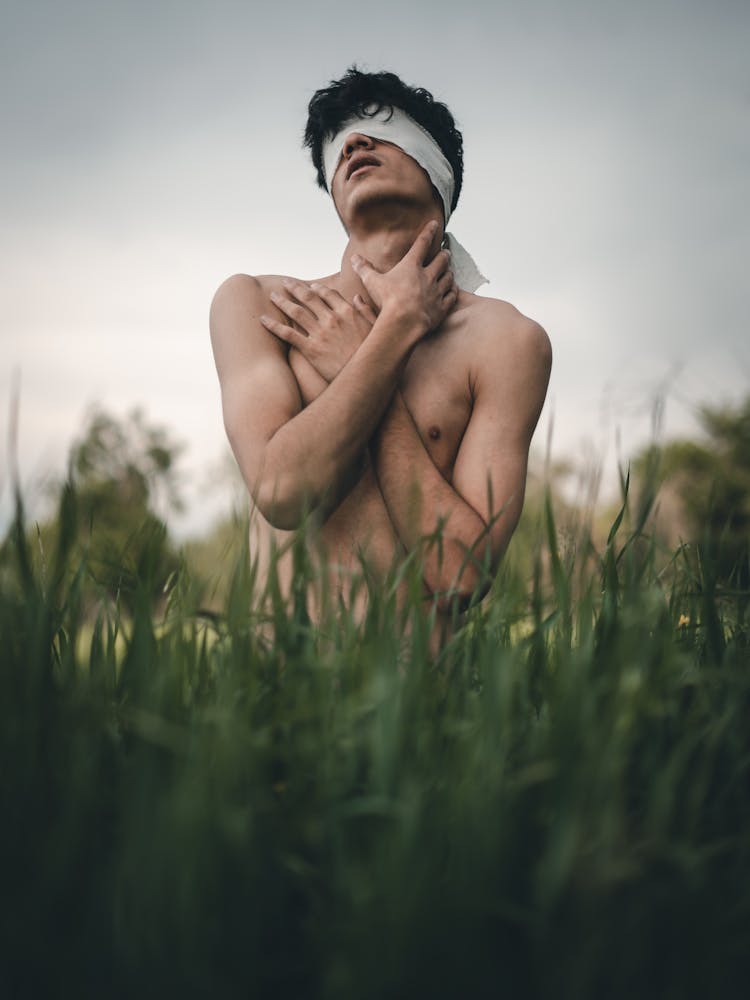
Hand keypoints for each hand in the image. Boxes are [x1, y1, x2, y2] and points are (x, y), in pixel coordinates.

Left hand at [260, 279, 376, 382]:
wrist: (367, 376)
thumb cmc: (374, 354)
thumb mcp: (377, 328)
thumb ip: (366, 310)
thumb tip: (357, 298)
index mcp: (348, 312)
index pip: (328, 294)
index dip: (317, 289)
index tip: (310, 286)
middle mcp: (332, 319)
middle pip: (309, 298)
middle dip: (295, 288)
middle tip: (285, 283)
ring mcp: (320, 333)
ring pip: (296, 312)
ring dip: (282, 302)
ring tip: (273, 296)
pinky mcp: (311, 350)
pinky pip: (288, 334)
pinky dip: (274, 326)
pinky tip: (263, 320)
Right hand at [351, 220, 457, 335]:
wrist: (404, 322)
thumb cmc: (387, 301)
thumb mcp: (372, 282)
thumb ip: (364, 269)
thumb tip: (354, 258)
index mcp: (411, 266)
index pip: (422, 244)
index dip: (428, 232)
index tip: (435, 224)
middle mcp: (427, 276)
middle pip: (441, 260)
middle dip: (444, 254)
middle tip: (446, 252)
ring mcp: (436, 292)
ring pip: (448, 277)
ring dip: (449, 272)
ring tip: (449, 270)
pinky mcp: (441, 307)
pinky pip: (452, 296)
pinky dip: (453, 291)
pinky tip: (453, 289)